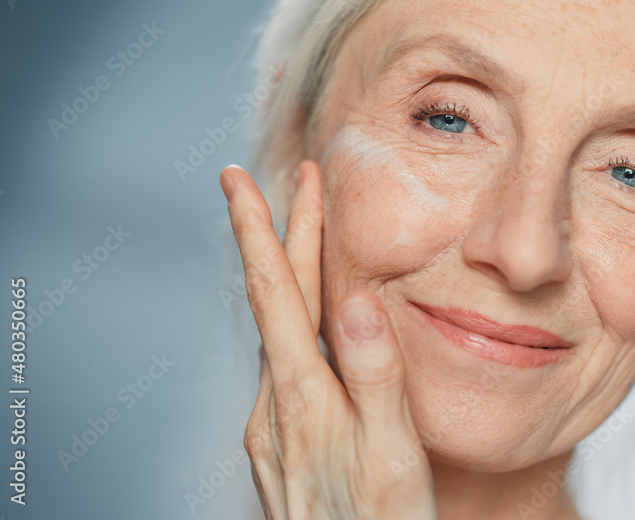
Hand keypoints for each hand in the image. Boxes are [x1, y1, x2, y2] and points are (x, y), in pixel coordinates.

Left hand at [220, 161, 436, 518]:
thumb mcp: (392, 454)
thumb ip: (376, 378)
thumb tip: (359, 301)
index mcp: (302, 397)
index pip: (275, 294)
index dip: (263, 231)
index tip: (242, 180)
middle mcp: (276, 405)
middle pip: (275, 302)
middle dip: (280, 234)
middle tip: (292, 180)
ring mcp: (273, 426)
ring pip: (278, 332)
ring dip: (288, 276)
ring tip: (301, 234)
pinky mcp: (281, 444)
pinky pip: (285, 364)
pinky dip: (294, 323)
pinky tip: (309, 325)